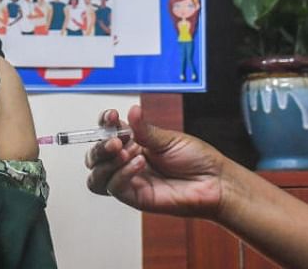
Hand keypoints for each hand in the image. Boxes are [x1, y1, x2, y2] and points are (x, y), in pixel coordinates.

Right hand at [85, 105, 225, 218]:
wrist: (213, 182)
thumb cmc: (197, 160)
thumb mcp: (169, 139)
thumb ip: (145, 130)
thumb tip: (132, 111)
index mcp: (135, 142)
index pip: (107, 132)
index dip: (104, 123)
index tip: (112, 117)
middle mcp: (128, 161)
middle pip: (95, 156)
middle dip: (99, 146)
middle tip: (115, 141)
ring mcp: (129, 180)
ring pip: (96, 175)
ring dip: (105, 162)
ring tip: (125, 152)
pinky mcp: (134, 196)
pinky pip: (114, 187)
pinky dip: (122, 173)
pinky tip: (138, 164)